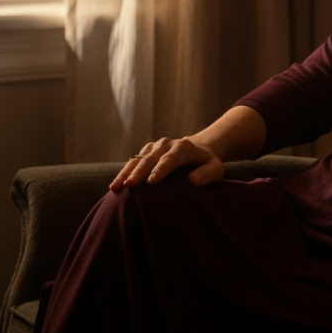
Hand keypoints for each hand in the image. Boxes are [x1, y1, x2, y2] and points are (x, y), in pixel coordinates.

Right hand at [109, 137, 224, 191]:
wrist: (198, 149)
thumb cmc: (207, 163)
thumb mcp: (216, 169)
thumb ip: (207, 174)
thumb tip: (192, 180)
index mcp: (184, 147)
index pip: (170, 158)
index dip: (160, 170)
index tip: (151, 182)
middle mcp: (167, 144)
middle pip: (150, 158)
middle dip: (138, 172)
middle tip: (128, 186)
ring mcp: (155, 146)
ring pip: (138, 159)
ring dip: (125, 173)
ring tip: (115, 188)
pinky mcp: (147, 151)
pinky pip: (133, 161)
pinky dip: (124, 172)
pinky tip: (115, 186)